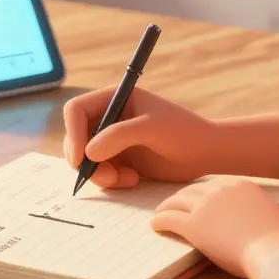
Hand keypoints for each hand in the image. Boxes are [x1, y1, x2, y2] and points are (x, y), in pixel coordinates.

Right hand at [63, 86, 218, 188]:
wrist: (206, 153)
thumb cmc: (183, 132)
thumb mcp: (151, 129)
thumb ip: (118, 136)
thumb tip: (88, 153)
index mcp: (114, 98)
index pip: (76, 110)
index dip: (72, 133)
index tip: (80, 158)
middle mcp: (110, 117)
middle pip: (76, 137)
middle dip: (85, 160)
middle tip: (104, 177)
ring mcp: (113, 139)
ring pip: (86, 159)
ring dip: (99, 174)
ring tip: (124, 180)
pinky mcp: (120, 159)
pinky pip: (100, 172)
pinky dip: (111, 180)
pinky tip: (134, 180)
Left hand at [151, 177, 278, 278]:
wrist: (271, 249)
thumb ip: (277, 213)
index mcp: (241, 185)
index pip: (214, 185)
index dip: (202, 192)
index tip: (196, 198)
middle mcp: (220, 190)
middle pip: (193, 190)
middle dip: (182, 197)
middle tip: (175, 204)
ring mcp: (205, 206)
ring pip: (177, 201)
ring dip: (166, 207)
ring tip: (161, 213)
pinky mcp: (194, 225)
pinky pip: (169, 219)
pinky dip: (160, 221)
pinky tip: (155, 225)